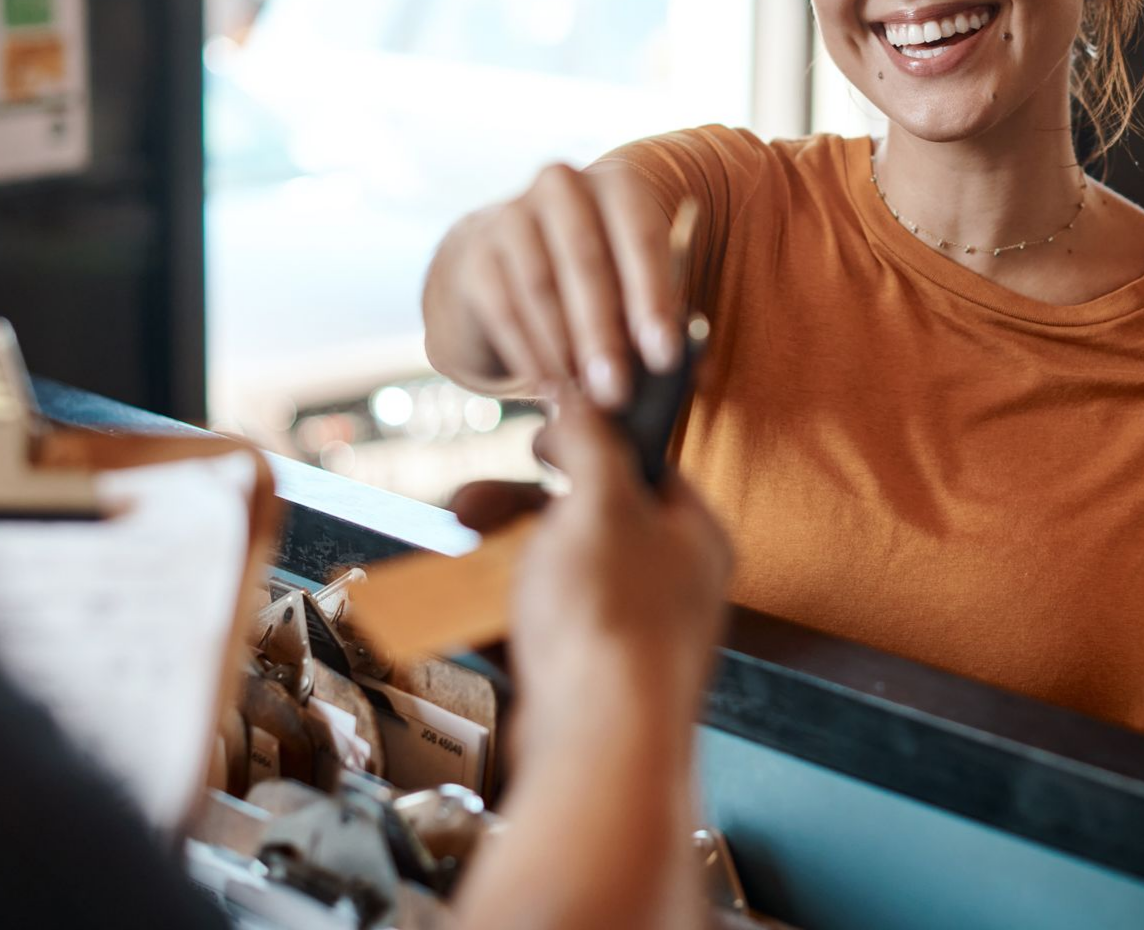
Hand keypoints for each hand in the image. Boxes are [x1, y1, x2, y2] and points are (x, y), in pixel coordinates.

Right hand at [424, 163, 679, 406]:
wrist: (510, 265)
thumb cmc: (595, 282)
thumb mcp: (634, 289)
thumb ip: (665, 324)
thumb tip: (699, 373)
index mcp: (617, 185)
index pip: (642, 236)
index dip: (655, 299)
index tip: (665, 357)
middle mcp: (562, 186)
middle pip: (587, 260)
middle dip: (604, 333)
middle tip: (618, 393)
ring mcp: (511, 215)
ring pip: (540, 286)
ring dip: (564, 349)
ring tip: (584, 399)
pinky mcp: (476, 255)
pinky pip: (504, 308)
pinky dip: (528, 353)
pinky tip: (548, 388)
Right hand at [448, 392, 730, 753]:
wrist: (596, 746)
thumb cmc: (611, 620)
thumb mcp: (598, 501)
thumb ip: (589, 441)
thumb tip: (580, 397)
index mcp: (692, 539)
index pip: (644, 471)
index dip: (588, 447)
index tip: (538, 440)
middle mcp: (669, 589)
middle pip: (583, 527)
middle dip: (514, 511)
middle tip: (466, 505)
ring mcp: (625, 641)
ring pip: (550, 581)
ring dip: (493, 560)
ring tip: (451, 552)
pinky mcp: (583, 686)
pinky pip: (532, 637)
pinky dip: (491, 619)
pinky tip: (455, 606)